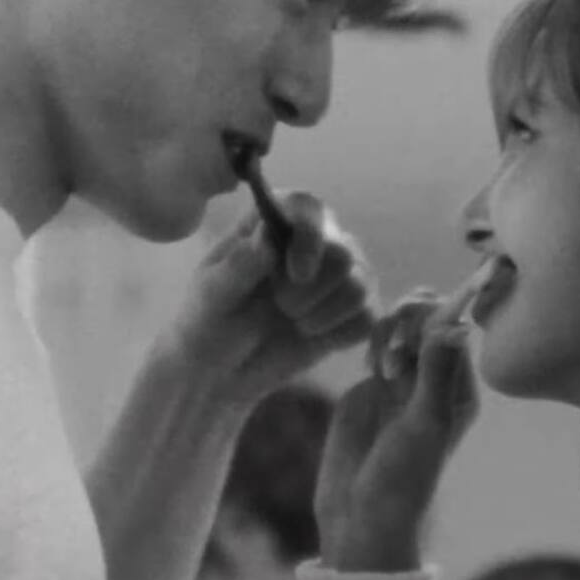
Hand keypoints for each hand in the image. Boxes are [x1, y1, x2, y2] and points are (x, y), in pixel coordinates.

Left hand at [160, 193, 378, 407]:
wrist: (221, 370)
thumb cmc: (210, 322)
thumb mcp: (211, 296)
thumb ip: (238, 267)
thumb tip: (268, 241)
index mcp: (275, 222)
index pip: (308, 208)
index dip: (310, 238)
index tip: (297, 274)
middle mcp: (314, 239)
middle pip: (343, 252)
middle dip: (311, 292)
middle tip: (283, 308)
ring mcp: (340, 274)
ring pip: (360, 286)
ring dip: (324, 314)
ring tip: (296, 324)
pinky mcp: (355, 309)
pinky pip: (369, 317)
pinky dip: (340, 333)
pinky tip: (314, 336)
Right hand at [316, 285, 480, 571]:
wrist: (360, 510)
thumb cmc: (405, 476)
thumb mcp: (425, 424)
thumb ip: (437, 372)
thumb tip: (458, 324)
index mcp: (459, 389)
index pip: (456, 329)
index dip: (437, 317)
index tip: (417, 333)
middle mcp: (433, 378)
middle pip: (428, 318)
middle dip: (411, 319)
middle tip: (396, 345)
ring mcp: (401, 378)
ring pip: (400, 326)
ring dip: (390, 330)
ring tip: (381, 365)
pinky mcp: (371, 383)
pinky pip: (375, 342)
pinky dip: (372, 341)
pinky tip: (368, 366)